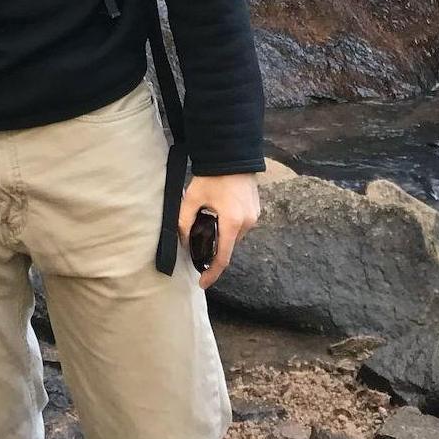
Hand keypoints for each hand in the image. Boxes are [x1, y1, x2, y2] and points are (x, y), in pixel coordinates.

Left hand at [179, 173, 259, 289]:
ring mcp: (254, 216)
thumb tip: (183, 241)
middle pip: (228, 246)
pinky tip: (217, 214)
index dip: (212, 273)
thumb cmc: (212, 175)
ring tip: (206, 223)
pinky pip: (241, 225)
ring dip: (222, 235)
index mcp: (232, 223)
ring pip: (235, 236)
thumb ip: (185, 222)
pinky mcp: (255, 209)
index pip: (222, 258)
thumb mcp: (192, 198)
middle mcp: (247, 223)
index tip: (202, 283)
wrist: (232, 154)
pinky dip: (229, 226)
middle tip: (197, 244)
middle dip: (213, 249)